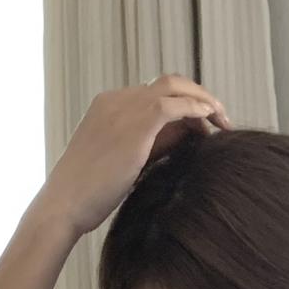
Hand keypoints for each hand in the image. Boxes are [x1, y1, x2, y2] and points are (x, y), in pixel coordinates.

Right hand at [40, 74, 232, 237]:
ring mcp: (123, 108)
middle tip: (222, 119)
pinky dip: (197, 108)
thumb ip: (152, 146)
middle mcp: (116, 100)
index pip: (156, 94)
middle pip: (168, 84)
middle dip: (199, 96)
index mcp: (109, 106)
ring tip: (224, 122)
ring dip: (204, 100)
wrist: (65, 205)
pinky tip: (212, 121)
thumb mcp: (123, 163)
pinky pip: (174, 104)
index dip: (184, 106)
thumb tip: (186, 138)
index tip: (203, 127)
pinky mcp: (134, 124)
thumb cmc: (90, 195)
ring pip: (174, 87)